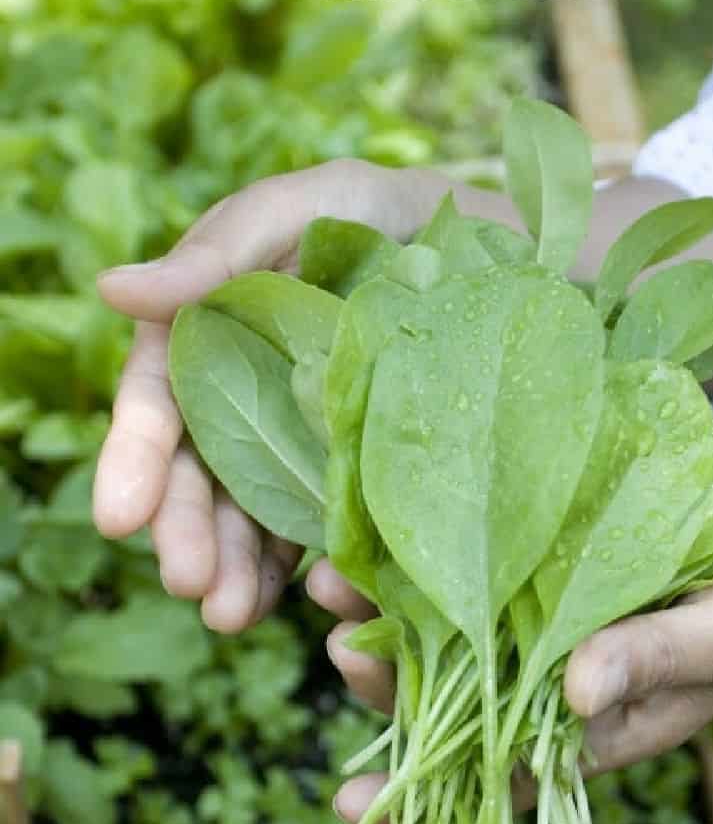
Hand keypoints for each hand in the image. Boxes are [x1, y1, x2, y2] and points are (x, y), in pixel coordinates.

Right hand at [93, 160, 512, 630]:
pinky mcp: (355, 481)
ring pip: (254, 520)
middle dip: (188, 534)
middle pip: (202, 480)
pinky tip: (303, 603)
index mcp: (212, 342)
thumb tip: (112, 290)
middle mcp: (248, 404)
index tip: (118, 516)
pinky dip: (308, 572)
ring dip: (234, 571)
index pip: (162, 407)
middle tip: (189, 582)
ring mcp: (302, 448)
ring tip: (230, 615)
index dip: (137, 460)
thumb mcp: (306, 208)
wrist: (488, 252)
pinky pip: (324, 535)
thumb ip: (220, 249)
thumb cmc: (380, 216)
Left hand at [310, 441, 712, 822]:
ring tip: (330, 580)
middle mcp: (556, 670)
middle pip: (454, 692)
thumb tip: (572, 692)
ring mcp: (547, 607)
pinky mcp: (549, 544)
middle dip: (388, 677)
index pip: (500, 773)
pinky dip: (431, 541)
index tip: (350, 802)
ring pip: (451, 619)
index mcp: (596, 722)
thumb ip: (659, 660)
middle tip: (337, 648)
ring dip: (389, 605)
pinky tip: (379, 517)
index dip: (425, 792)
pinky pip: (480, 550)